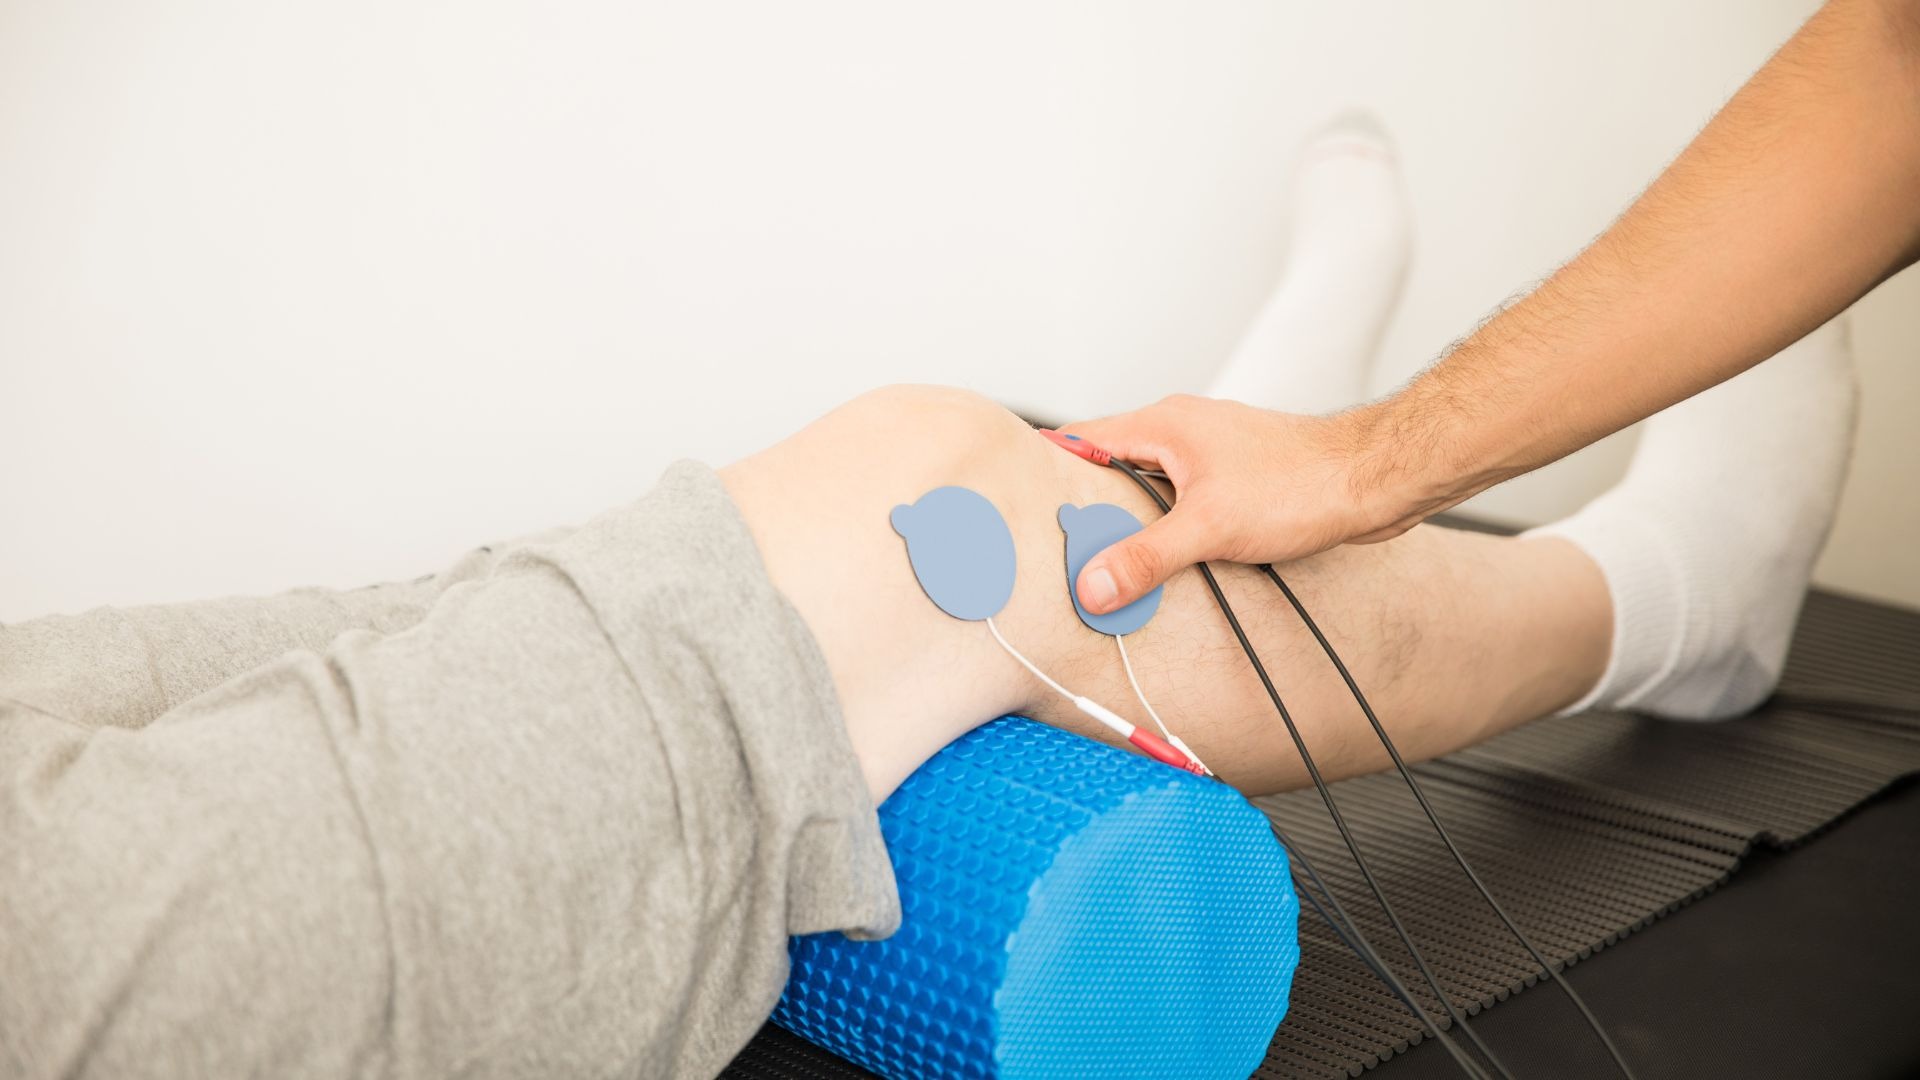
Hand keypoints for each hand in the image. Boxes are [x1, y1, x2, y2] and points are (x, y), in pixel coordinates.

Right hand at [1060, 395, 1440, 613]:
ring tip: (1106, 561)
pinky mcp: (1232, 474)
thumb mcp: (1208, 527)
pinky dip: (1163, 525)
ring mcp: (1207, 450)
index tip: (1024, 508)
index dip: (1046, 471)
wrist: (1371, 479)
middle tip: (1060, 549)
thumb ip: (1145, 557)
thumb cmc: (1301, 483)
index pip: (1079, 438)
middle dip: (1085, 506)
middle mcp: (1180, 428)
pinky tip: (1164, 558)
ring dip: (1128, 520)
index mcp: (1162, 424)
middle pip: (1108, 464)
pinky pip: (1178, 498)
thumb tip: (1094, 586)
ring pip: (1145, 484)